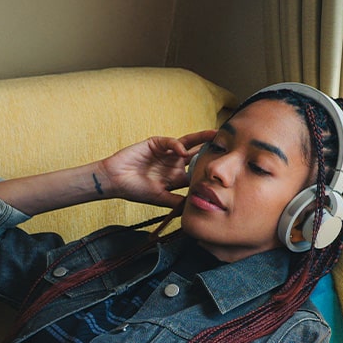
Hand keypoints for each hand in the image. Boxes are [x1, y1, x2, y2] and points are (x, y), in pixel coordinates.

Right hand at [100, 129, 215, 207]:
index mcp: (175, 178)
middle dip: (210, 150)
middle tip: (228, 147)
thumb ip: (177, 201)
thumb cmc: (134, 190)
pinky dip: (176, 145)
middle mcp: (173, 164)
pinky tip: (181, 151)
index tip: (224, 172)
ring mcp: (165, 153)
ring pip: (187, 144)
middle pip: (196, 155)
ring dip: (201, 139)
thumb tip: (196, 207)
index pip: (196, 173)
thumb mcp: (159, 198)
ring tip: (215, 135)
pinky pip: (170, 142)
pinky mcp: (156, 143)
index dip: (208, 172)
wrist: (114, 180)